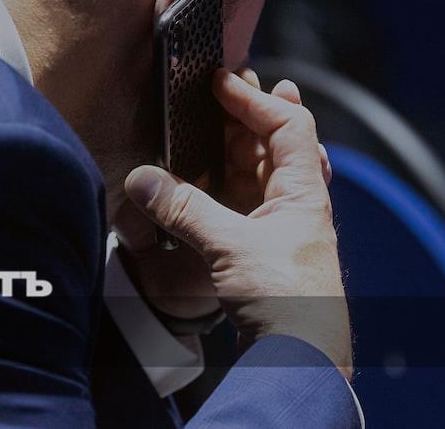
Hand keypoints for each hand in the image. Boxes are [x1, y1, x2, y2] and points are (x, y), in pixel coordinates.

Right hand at [111, 69, 330, 318]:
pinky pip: (242, 207)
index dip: (256, 99)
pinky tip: (204, 185)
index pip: (289, 126)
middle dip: (247, 115)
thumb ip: (184, 209)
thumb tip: (141, 178)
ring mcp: (280, 231)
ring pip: (257, 176)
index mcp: (303, 193)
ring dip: (234, 150)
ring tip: (213, 124)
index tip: (221, 82)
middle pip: (274, 146)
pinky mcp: (261, 255)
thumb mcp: (230, 246)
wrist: (301, 361)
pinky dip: (223, 189)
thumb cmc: (288, 301)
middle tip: (220, 90)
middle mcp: (296, 206)